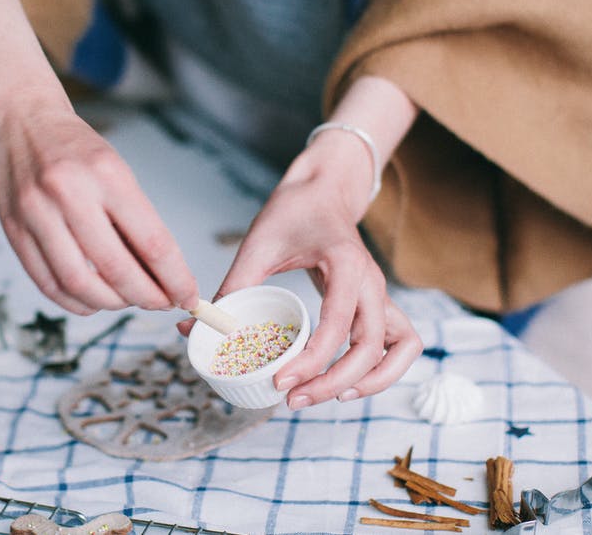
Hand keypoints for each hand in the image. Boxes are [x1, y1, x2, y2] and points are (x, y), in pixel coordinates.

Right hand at [0, 107, 197, 314]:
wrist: (17, 118)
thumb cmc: (73, 146)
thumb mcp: (114, 169)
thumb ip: (133, 220)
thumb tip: (159, 276)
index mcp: (105, 174)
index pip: (152, 242)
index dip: (174, 278)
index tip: (187, 295)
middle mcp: (68, 194)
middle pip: (116, 270)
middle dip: (147, 297)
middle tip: (161, 303)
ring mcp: (36, 214)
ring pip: (79, 284)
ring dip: (110, 304)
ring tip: (125, 301)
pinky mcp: (13, 230)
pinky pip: (47, 283)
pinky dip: (74, 302)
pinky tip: (92, 301)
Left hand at [179, 134, 421, 408]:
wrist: (324, 191)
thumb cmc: (293, 212)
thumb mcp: (258, 245)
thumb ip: (231, 288)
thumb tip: (190, 327)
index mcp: (345, 264)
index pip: (337, 324)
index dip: (310, 360)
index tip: (279, 381)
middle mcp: (371, 281)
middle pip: (370, 346)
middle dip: (334, 381)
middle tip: (292, 399)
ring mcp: (381, 294)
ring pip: (399, 349)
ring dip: (370, 382)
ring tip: (326, 397)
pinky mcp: (379, 304)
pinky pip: (401, 345)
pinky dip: (384, 370)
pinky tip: (349, 385)